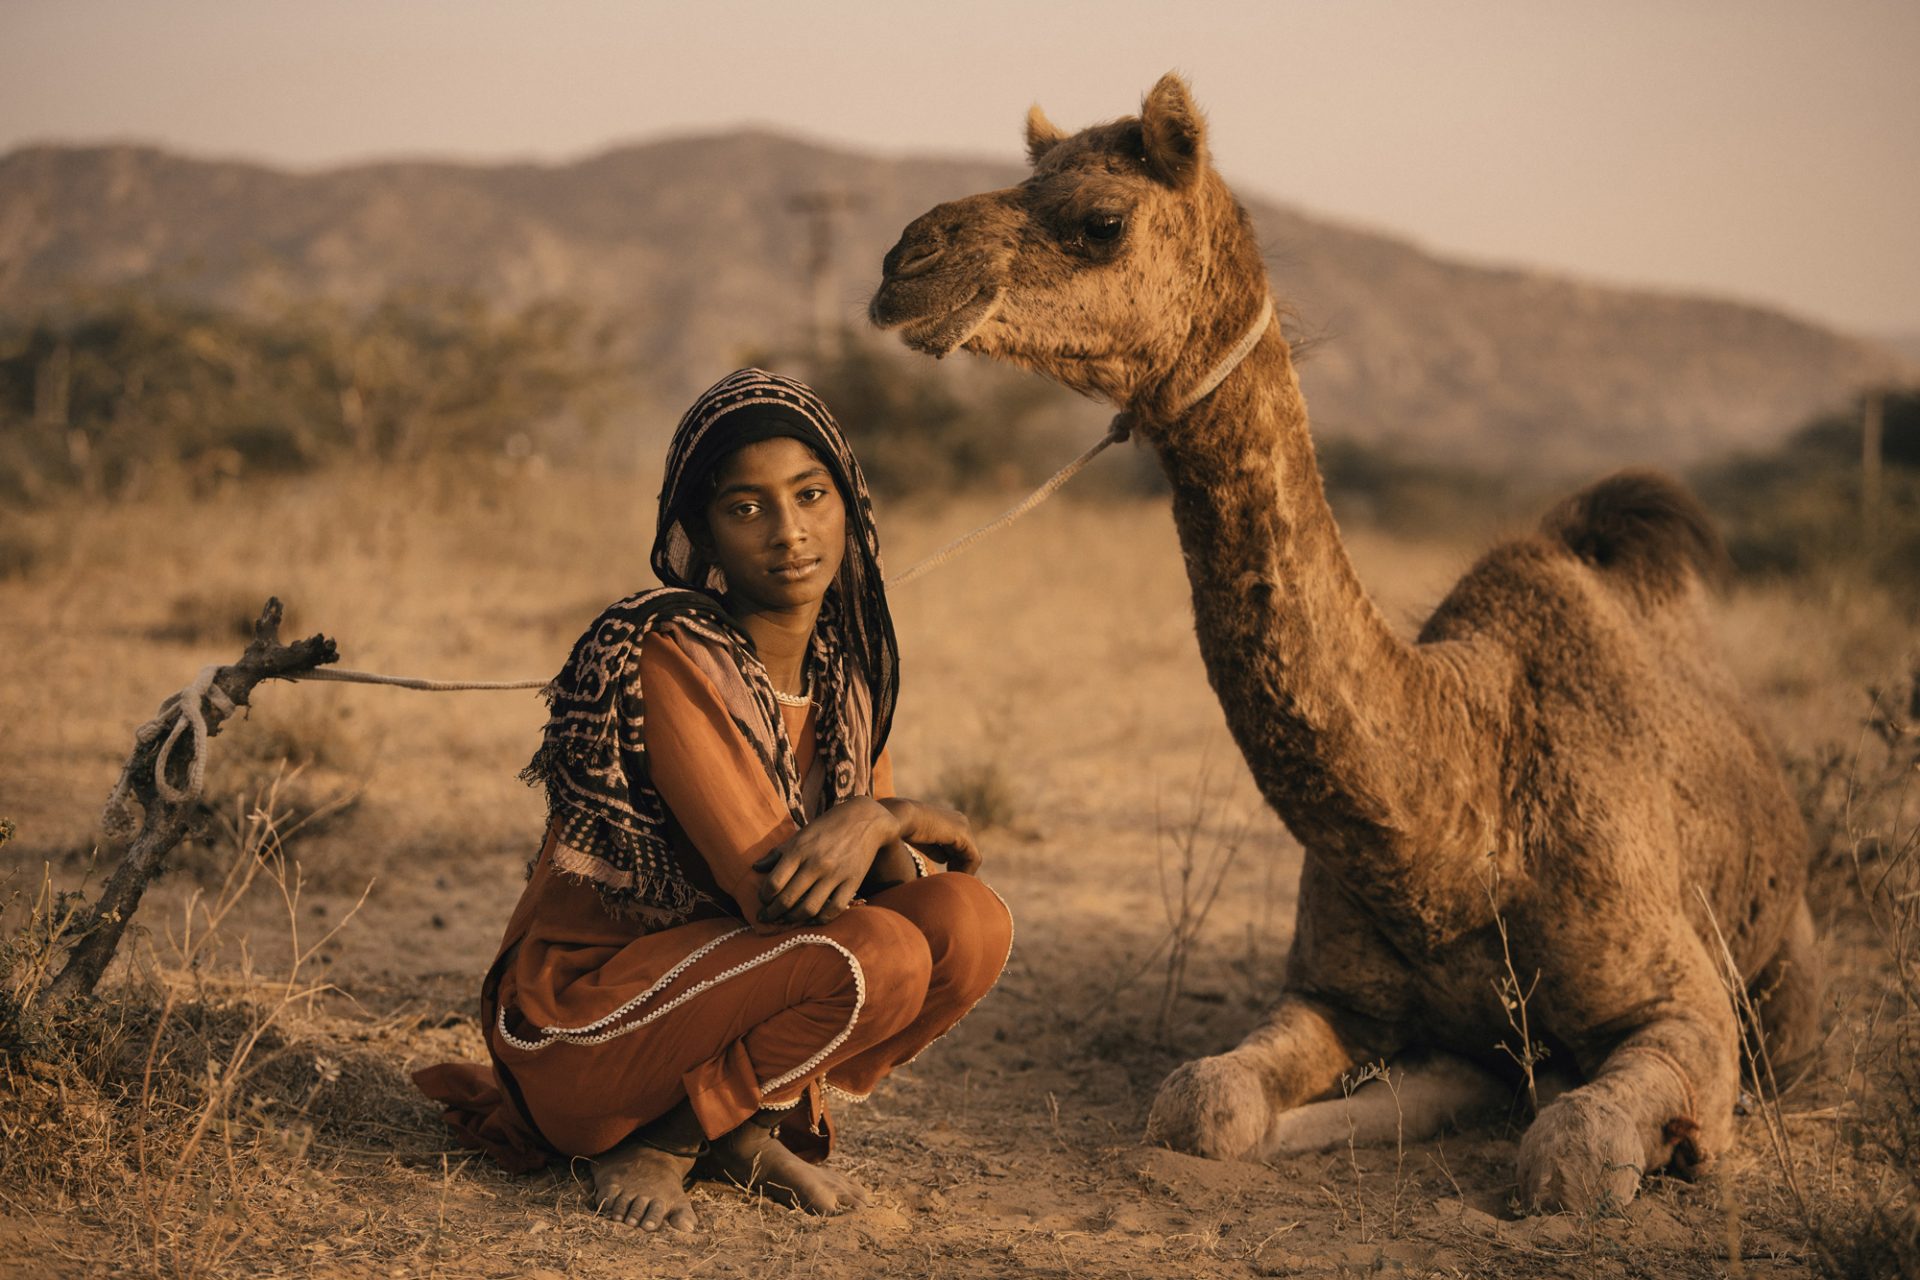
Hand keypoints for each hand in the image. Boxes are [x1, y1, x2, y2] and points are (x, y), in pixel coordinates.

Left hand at [751, 797, 895, 925]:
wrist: (864, 819)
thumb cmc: (827, 827)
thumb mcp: (800, 835)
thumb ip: (777, 852)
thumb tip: (755, 868)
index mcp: (799, 850)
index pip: (774, 883)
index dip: (764, 897)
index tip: (762, 900)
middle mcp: (816, 863)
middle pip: (787, 899)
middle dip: (773, 914)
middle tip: (767, 918)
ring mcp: (836, 874)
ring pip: (809, 908)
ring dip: (793, 920)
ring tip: (786, 920)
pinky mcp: (853, 882)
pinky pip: (834, 909)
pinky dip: (820, 919)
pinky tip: (812, 919)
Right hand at [880, 798, 981, 874]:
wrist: (900, 818)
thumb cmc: (904, 828)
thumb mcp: (922, 841)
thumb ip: (934, 849)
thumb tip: (944, 858)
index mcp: (951, 820)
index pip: (960, 846)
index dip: (953, 862)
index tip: (942, 875)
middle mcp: (961, 821)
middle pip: (968, 851)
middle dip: (960, 868)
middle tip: (947, 880)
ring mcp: (963, 826)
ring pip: (973, 856)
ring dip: (963, 871)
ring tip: (948, 881)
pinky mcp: (962, 835)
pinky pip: (974, 858)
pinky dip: (967, 871)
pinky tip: (952, 878)